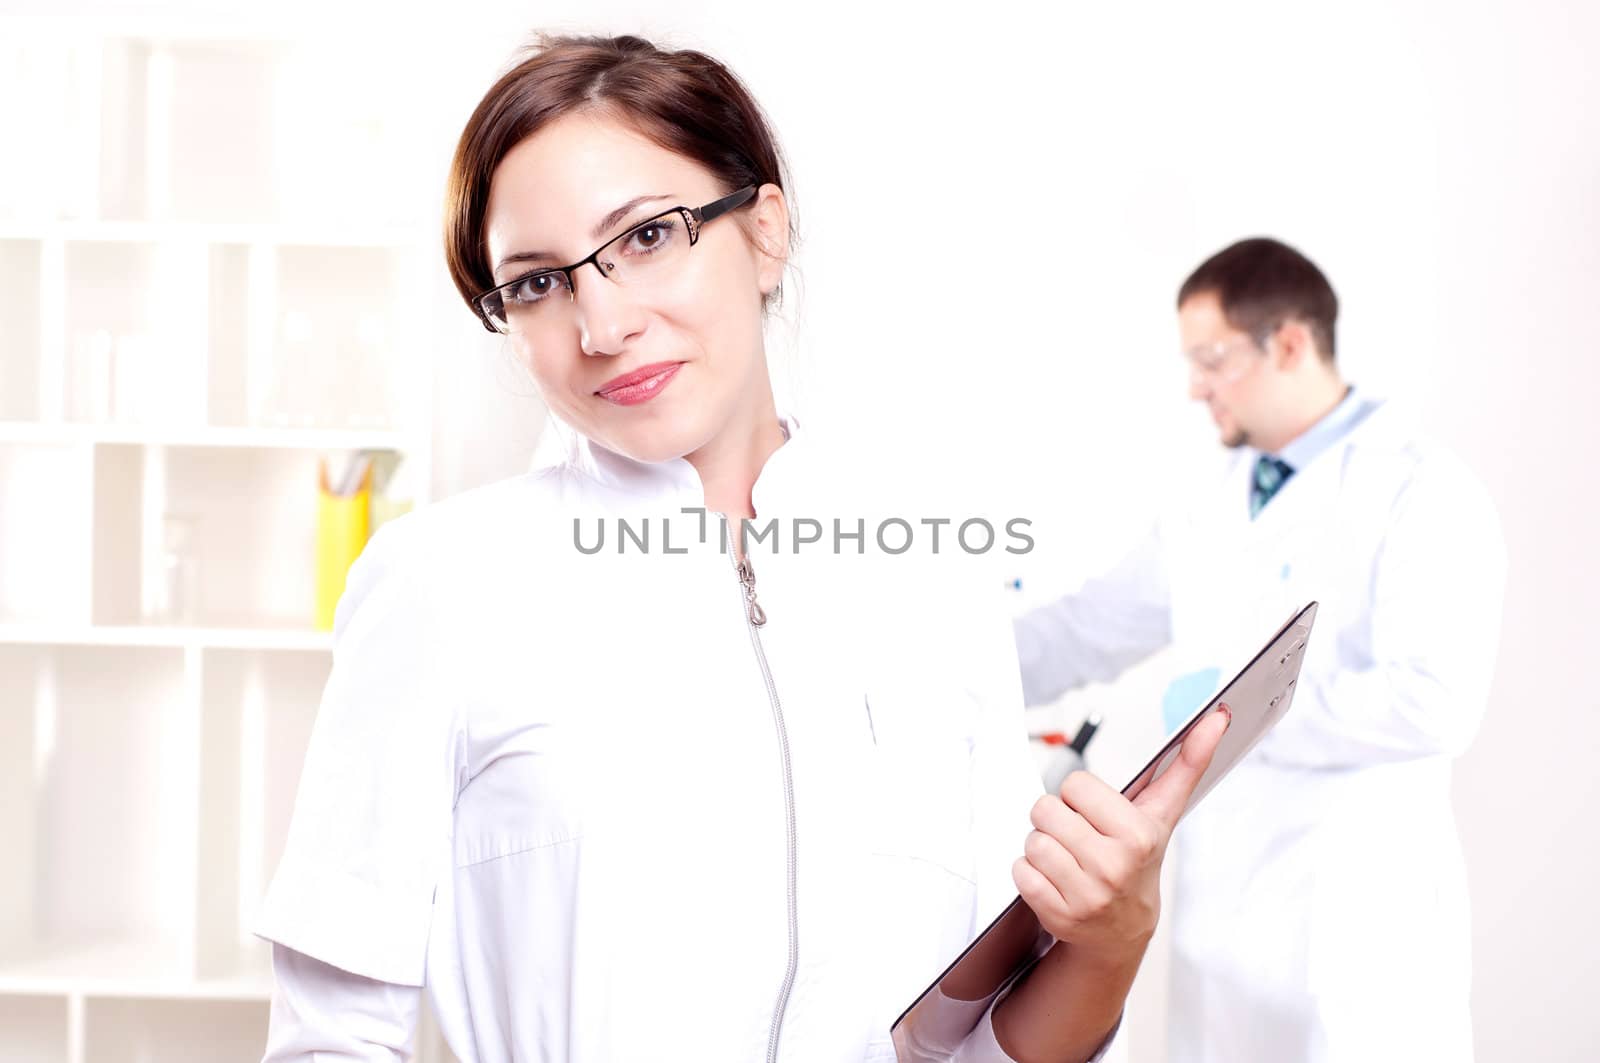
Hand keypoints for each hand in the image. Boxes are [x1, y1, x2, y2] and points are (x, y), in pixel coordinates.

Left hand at [1012, 705, 1229, 959]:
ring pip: (1032, 841)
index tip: (1097, 815)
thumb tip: (1217, 717)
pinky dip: (1030, 873)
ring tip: (1069, 861)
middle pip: (1046, 810)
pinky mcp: (1058, 914)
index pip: (1074, 784)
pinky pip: (1019, 870)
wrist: (1123, 929)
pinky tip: (1056, 882)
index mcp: (1137, 835)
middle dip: (1058, 820)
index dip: (1080, 797)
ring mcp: (1086, 895)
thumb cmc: (1138, 858)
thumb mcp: (1162, 812)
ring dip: (1044, 847)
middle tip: (1080, 838)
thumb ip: (1188, 762)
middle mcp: (1113, 866)